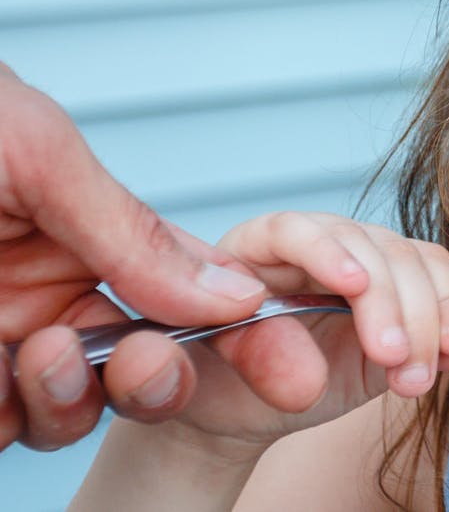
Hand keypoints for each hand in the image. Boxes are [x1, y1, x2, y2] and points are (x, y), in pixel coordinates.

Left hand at [0, 63, 271, 450]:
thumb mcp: (41, 155)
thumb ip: (137, 232)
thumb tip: (241, 291)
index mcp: (89, 241)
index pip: (191, 301)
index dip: (251, 339)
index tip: (295, 373)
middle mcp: (47, 299)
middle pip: (141, 374)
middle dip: (159, 381)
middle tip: (144, 361)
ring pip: (63, 417)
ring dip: (69, 400)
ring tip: (38, 353)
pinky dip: (3, 414)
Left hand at [128, 212, 448, 458]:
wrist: (238, 405)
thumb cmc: (212, 382)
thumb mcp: (208, 373)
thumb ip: (251, 362)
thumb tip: (309, 380)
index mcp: (258, 246)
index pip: (296, 229)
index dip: (327, 250)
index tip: (352, 286)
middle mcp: (322, 246)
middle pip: (372, 246)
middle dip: (393, 303)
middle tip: (396, 359)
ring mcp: (370, 270)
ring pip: (417, 265)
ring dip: (434, 318)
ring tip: (425, 374)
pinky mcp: (405, 303)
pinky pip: (442, 296)